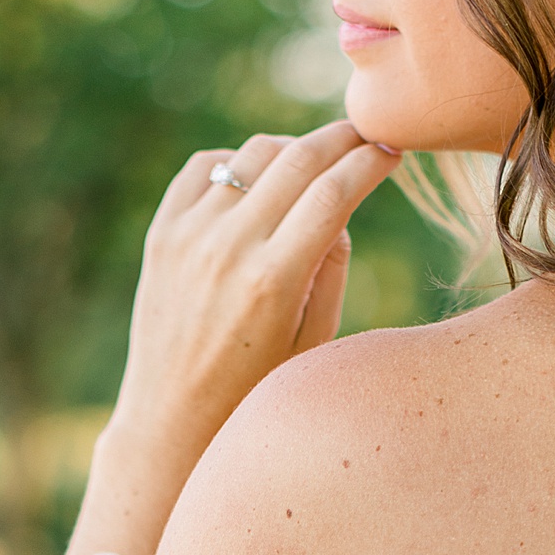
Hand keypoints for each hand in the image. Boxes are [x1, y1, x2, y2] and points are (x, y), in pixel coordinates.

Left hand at [104, 119, 399, 474]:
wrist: (172, 419)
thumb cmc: (255, 391)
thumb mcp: (312, 342)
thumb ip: (332, 268)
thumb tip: (339, 207)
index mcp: (274, 281)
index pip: (335, 193)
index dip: (372, 161)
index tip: (393, 151)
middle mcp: (228, 249)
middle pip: (299, 158)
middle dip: (342, 138)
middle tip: (367, 135)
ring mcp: (189, 235)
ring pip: (253, 153)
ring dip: (292, 148)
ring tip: (315, 164)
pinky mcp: (161, 232)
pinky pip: (203, 167)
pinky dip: (236, 162)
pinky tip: (256, 182)